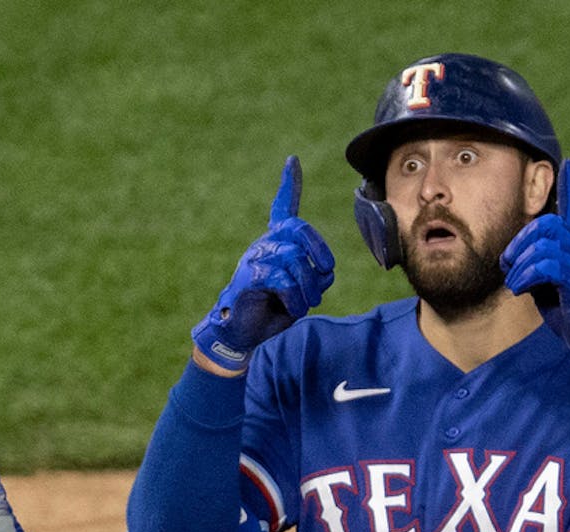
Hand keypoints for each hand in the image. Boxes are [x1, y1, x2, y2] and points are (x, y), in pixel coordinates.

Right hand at [191, 156, 334, 373]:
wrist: (245, 333)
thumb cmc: (273, 310)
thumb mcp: (303, 290)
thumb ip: (317, 274)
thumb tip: (323, 270)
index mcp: (276, 243)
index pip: (283, 208)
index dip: (288, 184)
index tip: (292, 160)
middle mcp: (264, 244)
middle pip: (300, 230)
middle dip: (320, 252)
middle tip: (324, 273)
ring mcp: (255, 258)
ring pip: (296, 260)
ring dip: (309, 288)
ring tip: (304, 304)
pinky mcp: (249, 277)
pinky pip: (283, 280)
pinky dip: (294, 297)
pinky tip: (291, 306)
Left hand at [500, 159, 569, 381]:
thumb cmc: (566, 309)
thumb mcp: (544, 281)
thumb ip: (534, 263)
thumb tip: (511, 257)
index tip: (569, 165)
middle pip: (546, 224)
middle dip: (519, 241)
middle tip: (508, 264)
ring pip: (543, 245)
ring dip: (519, 265)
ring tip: (514, 283)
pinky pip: (548, 266)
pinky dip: (526, 276)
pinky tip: (521, 288)